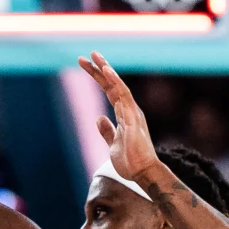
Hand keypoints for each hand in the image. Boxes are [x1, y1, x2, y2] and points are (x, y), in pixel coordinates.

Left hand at [77, 52, 159, 181]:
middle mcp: (130, 110)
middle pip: (114, 85)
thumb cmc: (130, 161)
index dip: (99, 77)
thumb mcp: (113, 143)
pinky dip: (116, 84)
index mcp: (125, 114)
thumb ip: (107, 131)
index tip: (86, 64)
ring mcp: (133, 114)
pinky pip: (124, 98)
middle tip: (88, 54)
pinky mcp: (133, 120)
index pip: (110, 91)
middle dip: (101, 69)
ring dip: (108, 72)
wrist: (142, 173)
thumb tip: (99, 119)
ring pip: (119, 87)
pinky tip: (108, 74)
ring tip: (96, 58)